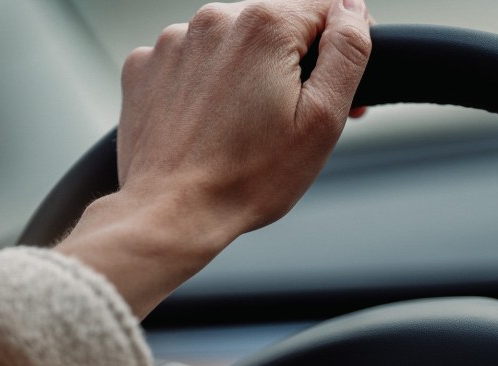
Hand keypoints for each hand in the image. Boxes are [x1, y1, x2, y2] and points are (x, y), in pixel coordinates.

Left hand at [56, 0, 371, 317]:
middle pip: (275, 25)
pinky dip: (204, 86)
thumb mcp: (322, 120)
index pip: (326, 8)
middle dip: (292, 64)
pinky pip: (190, 62)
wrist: (171, 214)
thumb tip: (353, 11)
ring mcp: (173, 41)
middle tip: (290, 121)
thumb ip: (347, 52)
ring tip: (243, 130)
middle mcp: (215, 19)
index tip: (332, 91)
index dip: (340, 47)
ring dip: (246, 74)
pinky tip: (209, 126)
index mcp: (264, 25)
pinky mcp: (145, 66)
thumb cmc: (247, 179)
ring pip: (231, 43)